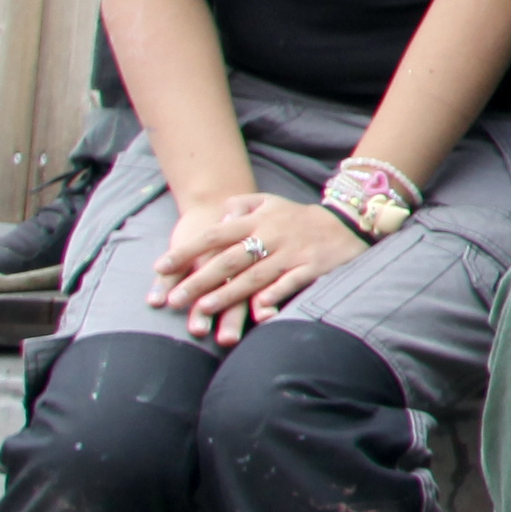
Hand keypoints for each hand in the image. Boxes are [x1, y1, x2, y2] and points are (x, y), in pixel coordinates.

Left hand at [155, 193, 359, 342]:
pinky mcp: (313, 267)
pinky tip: (257, 309)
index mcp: (258, 220)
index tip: (161, 267)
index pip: (214, 235)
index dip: (187, 251)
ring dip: (228, 294)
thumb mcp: (270, 202)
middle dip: (200, 280)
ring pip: (255, 275)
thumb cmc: (299, 217)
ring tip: (203, 309)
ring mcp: (293, 253)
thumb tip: (220, 218)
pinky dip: (275, 295)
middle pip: (230, 260)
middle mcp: (272, 236)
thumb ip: (241, 206)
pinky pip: (291, 283)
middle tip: (175, 300)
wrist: (348, 221)